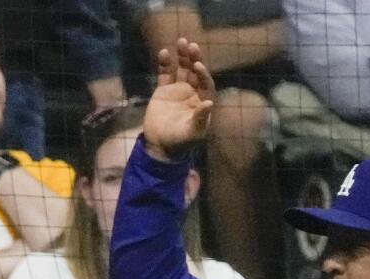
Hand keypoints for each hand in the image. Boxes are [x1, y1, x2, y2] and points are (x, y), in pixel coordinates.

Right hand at [144, 38, 214, 159]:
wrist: (160, 146)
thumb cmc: (180, 141)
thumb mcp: (193, 132)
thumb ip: (201, 118)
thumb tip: (209, 103)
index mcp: (203, 100)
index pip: (205, 82)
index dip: (202, 73)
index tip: (197, 65)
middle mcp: (192, 92)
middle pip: (194, 70)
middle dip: (194, 58)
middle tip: (191, 45)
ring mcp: (177, 90)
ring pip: (181, 68)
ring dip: (181, 56)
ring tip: (181, 41)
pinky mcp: (163, 91)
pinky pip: (164, 74)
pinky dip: (164, 64)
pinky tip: (163, 53)